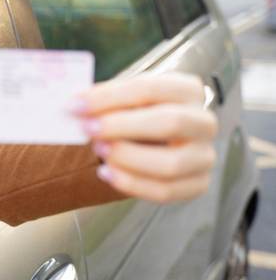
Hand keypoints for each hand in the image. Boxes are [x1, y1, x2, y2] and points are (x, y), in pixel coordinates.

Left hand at [75, 72, 217, 202]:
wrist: (150, 140)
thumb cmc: (134, 114)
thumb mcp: (122, 100)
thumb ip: (103, 100)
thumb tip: (75, 105)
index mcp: (187, 90)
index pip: (150, 88)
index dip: (110, 97)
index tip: (76, 105)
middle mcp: (203, 122)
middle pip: (168, 123)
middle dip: (122, 126)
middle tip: (88, 129)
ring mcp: (204, 156)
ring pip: (170, 163)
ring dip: (127, 157)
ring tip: (99, 150)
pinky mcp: (197, 184)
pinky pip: (165, 191)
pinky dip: (131, 184)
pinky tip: (106, 173)